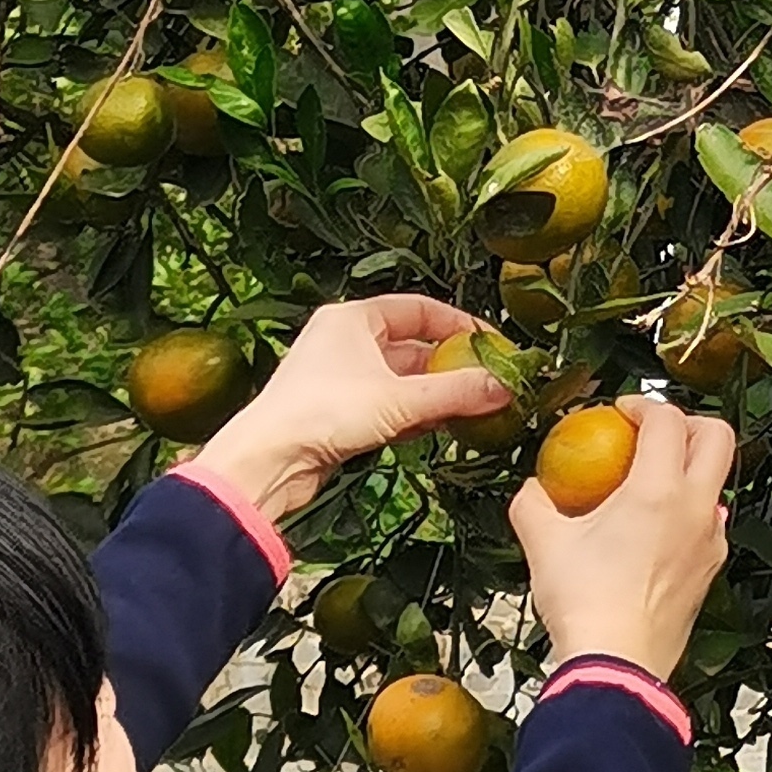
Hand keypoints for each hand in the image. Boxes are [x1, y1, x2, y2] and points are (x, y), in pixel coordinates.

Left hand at [187, 294, 513, 526]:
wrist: (267, 462)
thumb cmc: (321, 414)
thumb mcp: (400, 400)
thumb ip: (457, 392)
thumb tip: (505, 386)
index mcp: (352, 319)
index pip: (420, 309)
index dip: (460, 325)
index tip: (492, 345)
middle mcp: (344, 342)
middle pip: (413, 347)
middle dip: (451, 366)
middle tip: (489, 383)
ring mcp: (340, 379)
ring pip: (401, 380)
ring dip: (436, 395)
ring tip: (473, 409)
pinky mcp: (338, 414)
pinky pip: (388, 406)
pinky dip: (415, 414)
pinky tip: (441, 427)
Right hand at [510, 397, 734, 683]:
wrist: (616, 665)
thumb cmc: (583, 603)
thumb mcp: (543, 542)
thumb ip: (534, 501)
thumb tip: (534, 487)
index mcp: (659, 490)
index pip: (667, 419)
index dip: (643, 404)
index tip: (621, 411)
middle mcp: (696, 508)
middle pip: (717, 436)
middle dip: (687, 422)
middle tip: (652, 432)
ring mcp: (710, 540)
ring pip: (717, 481)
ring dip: (690, 468)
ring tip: (650, 481)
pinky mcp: (711, 570)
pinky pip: (710, 522)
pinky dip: (690, 509)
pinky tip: (656, 528)